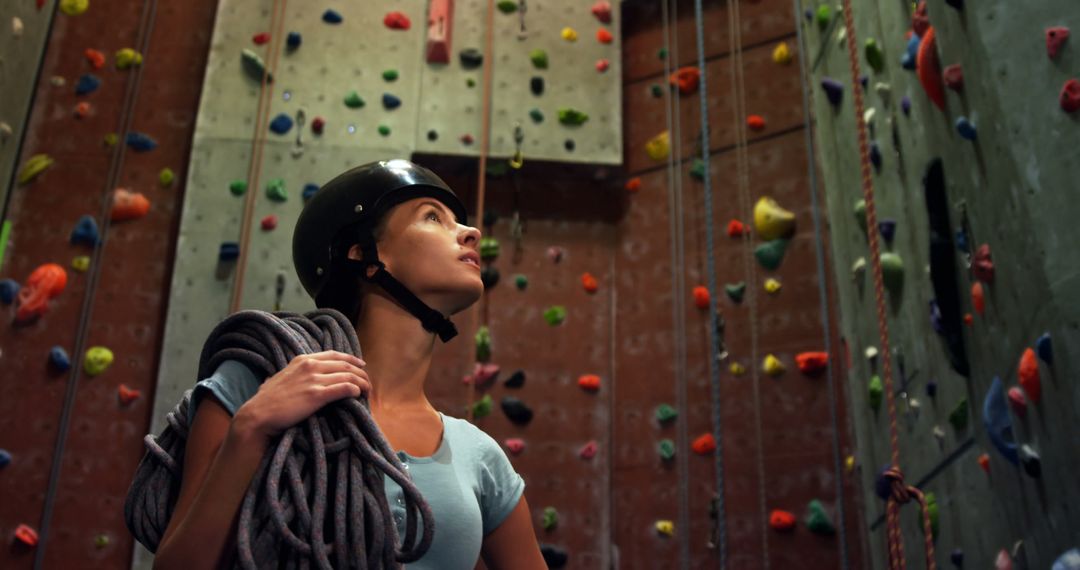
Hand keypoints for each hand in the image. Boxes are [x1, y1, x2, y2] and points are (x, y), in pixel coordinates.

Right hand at [235, 351, 369, 439]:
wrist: (259, 415)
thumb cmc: (267, 401)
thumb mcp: (280, 378)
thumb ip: (292, 374)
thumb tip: (290, 377)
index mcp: (302, 360)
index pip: (334, 355)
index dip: (351, 359)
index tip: (361, 365)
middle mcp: (310, 366)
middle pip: (345, 365)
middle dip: (361, 373)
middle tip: (368, 382)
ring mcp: (314, 380)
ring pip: (348, 376)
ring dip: (362, 383)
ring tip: (367, 391)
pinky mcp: (317, 395)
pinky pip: (344, 389)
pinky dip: (355, 390)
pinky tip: (358, 395)